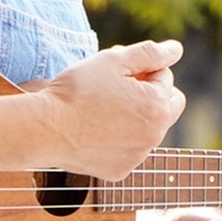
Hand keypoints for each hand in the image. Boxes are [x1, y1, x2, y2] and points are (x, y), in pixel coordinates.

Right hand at [28, 39, 186, 180]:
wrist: (44, 129)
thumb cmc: (78, 91)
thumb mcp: (114, 60)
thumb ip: (150, 53)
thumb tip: (177, 50)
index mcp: (158, 106)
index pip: (165, 78)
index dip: (142, 69)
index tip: (116, 72)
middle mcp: (155, 135)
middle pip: (167, 105)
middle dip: (150, 93)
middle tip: (119, 87)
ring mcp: (138, 156)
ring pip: (148, 128)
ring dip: (136, 115)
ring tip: (103, 108)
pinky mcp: (121, 171)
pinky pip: (129, 149)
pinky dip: (120, 139)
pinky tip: (95, 130)